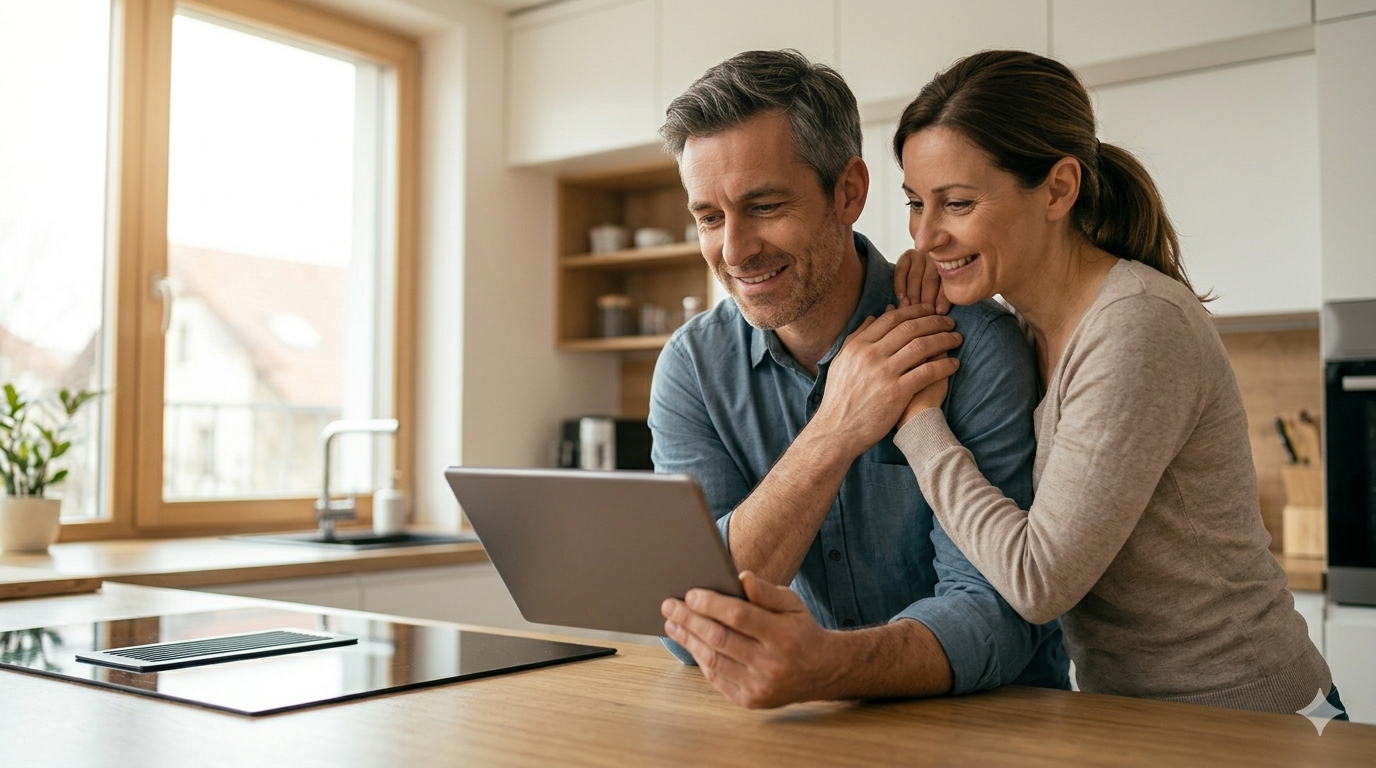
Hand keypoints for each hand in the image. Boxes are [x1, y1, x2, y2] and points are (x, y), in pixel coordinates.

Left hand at [662, 572, 841, 708]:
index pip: (739, 616)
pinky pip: (716, 677)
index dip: (711, 604)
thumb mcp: (792, 604)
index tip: (690, 593)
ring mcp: (760, 686)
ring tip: (672, 623)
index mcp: (784, 636)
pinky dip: (699, 658)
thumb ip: (766, 592)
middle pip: (720, 638)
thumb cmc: (800, 631)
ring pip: (713, 660)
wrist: (821, 672)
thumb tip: (741, 577)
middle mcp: (772, 664)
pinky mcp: (750, 700)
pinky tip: (689, 642)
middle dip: (689, 619)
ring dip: (687, 639)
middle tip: (670, 605)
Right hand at [813, 303, 961, 458]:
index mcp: (858, 345)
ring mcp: (884, 373)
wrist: (837, 431)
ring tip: (956, 339)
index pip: (892, 319)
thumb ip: (856, 337)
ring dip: (944, 340)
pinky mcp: (897, 392)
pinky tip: (954, 364)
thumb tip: (872, 316)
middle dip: (934, 322)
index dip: (915, 310)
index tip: (929, 310)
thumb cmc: (840, 398)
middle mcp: (871, 355)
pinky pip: (927, 372)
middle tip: (950, 322)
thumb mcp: (841, 362)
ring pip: (922, 346)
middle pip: (910, 328)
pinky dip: (944, 365)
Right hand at [894, 249, 950, 314]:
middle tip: (924, 313)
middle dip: (926, 299)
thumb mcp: (946, 288)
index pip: (946, 282)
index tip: (939, 312)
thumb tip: (941, 312)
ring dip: (913, 295)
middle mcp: (936, 256)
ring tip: (912, 309)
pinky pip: (901, 270)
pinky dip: (900, 285)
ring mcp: (921, 255)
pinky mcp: (906, 256)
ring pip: (915, 277)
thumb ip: (946, 295)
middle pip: (930, 279)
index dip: (942, 298)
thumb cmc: (937, 287)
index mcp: (952, 262)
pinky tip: (902, 298)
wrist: (920, 273)